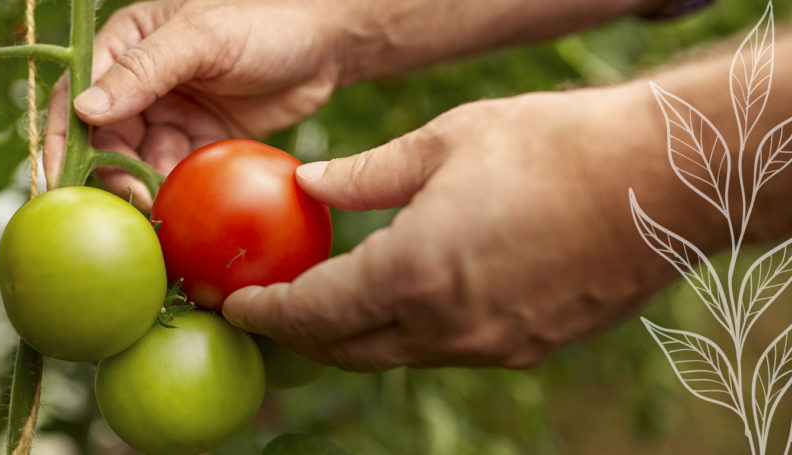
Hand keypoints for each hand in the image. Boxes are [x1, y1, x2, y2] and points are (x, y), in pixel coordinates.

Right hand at [43, 0, 342, 207]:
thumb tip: (84, 109)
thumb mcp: (202, 39)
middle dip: (109, 172)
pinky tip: (179, 209)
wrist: (327, 47)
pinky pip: (172, 174)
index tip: (60, 179)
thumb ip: (144, 71)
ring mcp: (169, 115)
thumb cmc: (265, 23)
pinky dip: (171, 192)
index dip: (63, 137)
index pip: (76, 94)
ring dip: (140, 187)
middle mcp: (140, 82)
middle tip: (131, 201)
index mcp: (126, 44)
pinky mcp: (198, 143)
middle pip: (101, 138)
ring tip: (157, 210)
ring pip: (135, 161)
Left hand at [222, 84, 729, 370]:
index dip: (268, 313)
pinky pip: (446, 350)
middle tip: (274, 310)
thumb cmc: (552, 146)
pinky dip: (408, 333)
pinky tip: (405, 299)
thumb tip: (308, 184)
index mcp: (413, 272)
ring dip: (354, 337)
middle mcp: (447, 326)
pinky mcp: (528, 347)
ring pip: (396, 355)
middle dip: (302, 336)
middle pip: (348, 350)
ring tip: (330, 305)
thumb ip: (364, 176)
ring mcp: (491, 345)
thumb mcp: (443, 143)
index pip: (314, 312)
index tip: (239, 306)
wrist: (663, 179)